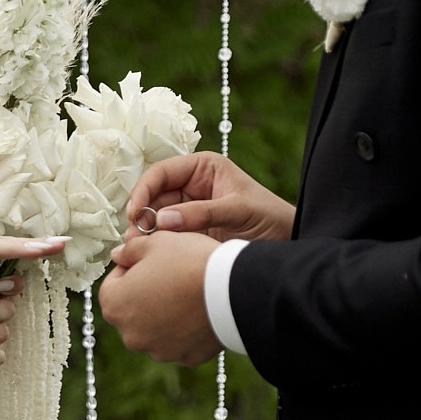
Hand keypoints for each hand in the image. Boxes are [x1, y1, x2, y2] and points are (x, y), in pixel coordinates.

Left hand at [97, 230, 223, 365]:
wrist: (233, 290)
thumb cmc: (189, 261)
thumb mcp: (155, 242)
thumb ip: (130, 250)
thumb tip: (118, 255)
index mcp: (114, 305)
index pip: (114, 283)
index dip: (132, 268)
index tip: (151, 259)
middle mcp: (130, 335)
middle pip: (134, 309)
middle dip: (147, 293)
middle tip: (172, 275)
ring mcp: (158, 350)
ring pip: (156, 327)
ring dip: (166, 312)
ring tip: (189, 292)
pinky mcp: (184, 358)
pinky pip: (180, 340)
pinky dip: (186, 328)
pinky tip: (201, 311)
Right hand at [126, 152, 294, 243]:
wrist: (286, 243)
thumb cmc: (269, 217)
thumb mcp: (238, 210)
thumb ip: (202, 213)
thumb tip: (162, 220)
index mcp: (203, 167)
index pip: (162, 172)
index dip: (144, 189)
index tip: (135, 211)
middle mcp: (192, 184)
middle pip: (154, 195)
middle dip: (142, 214)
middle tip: (134, 236)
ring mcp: (190, 208)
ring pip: (156, 216)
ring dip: (146, 231)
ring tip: (139, 247)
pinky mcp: (190, 230)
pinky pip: (166, 233)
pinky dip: (157, 242)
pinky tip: (151, 252)